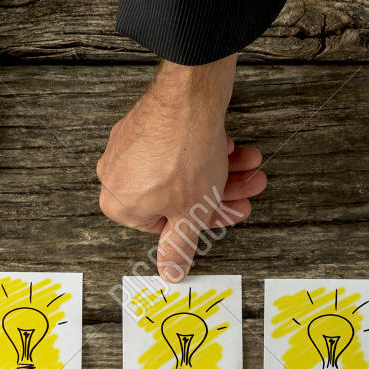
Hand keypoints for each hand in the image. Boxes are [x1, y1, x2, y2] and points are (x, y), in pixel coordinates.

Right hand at [97, 56, 265, 282]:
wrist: (189, 95)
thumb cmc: (183, 154)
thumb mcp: (189, 212)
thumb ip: (179, 245)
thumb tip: (169, 273)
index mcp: (119, 204)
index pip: (164, 224)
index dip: (202, 220)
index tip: (225, 213)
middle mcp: (117, 174)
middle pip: (177, 195)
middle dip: (219, 193)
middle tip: (247, 188)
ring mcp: (130, 145)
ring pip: (182, 169)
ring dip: (221, 170)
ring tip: (251, 166)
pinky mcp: (147, 121)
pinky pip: (177, 145)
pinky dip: (206, 149)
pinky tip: (231, 147)